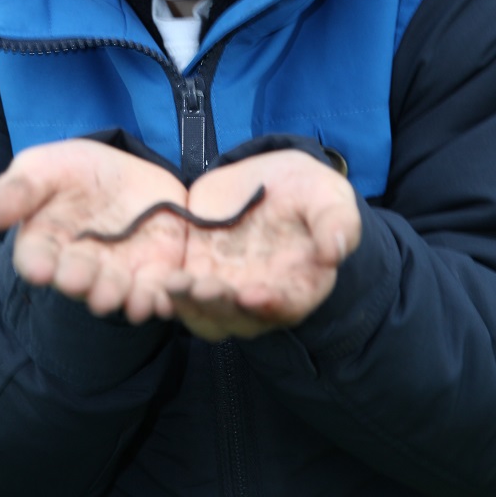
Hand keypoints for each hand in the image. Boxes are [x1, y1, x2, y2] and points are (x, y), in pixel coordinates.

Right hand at [0, 139, 186, 322]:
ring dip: (117, 297)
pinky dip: (158, 298)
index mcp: (45, 244)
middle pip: (77, 279)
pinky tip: (161, 300)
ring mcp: (117, 272)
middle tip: (78, 281)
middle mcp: (79, 266)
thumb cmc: (73, 173)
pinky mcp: (154, 271)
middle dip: (79, 282)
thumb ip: (18, 189)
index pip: (36, 258)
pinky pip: (156, 290)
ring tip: (117, 297)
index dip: (37, 264)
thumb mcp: (43, 168)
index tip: (38, 268)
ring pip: (116, 291)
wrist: (124, 172)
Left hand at [164, 150, 360, 340]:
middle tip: (204, 288)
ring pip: (205, 313)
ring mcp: (226, 289)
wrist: (271, 179)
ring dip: (189, 304)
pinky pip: (180, 295)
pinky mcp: (198, 273)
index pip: (286, 306)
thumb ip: (335, 221)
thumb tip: (336, 251)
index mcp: (299, 285)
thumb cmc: (308, 192)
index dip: (270, 305)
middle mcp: (261, 297)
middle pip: (239, 316)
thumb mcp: (326, 196)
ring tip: (175, 283)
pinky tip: (159, 280)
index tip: (252, 295)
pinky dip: (168, 294)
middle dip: (220, 305)